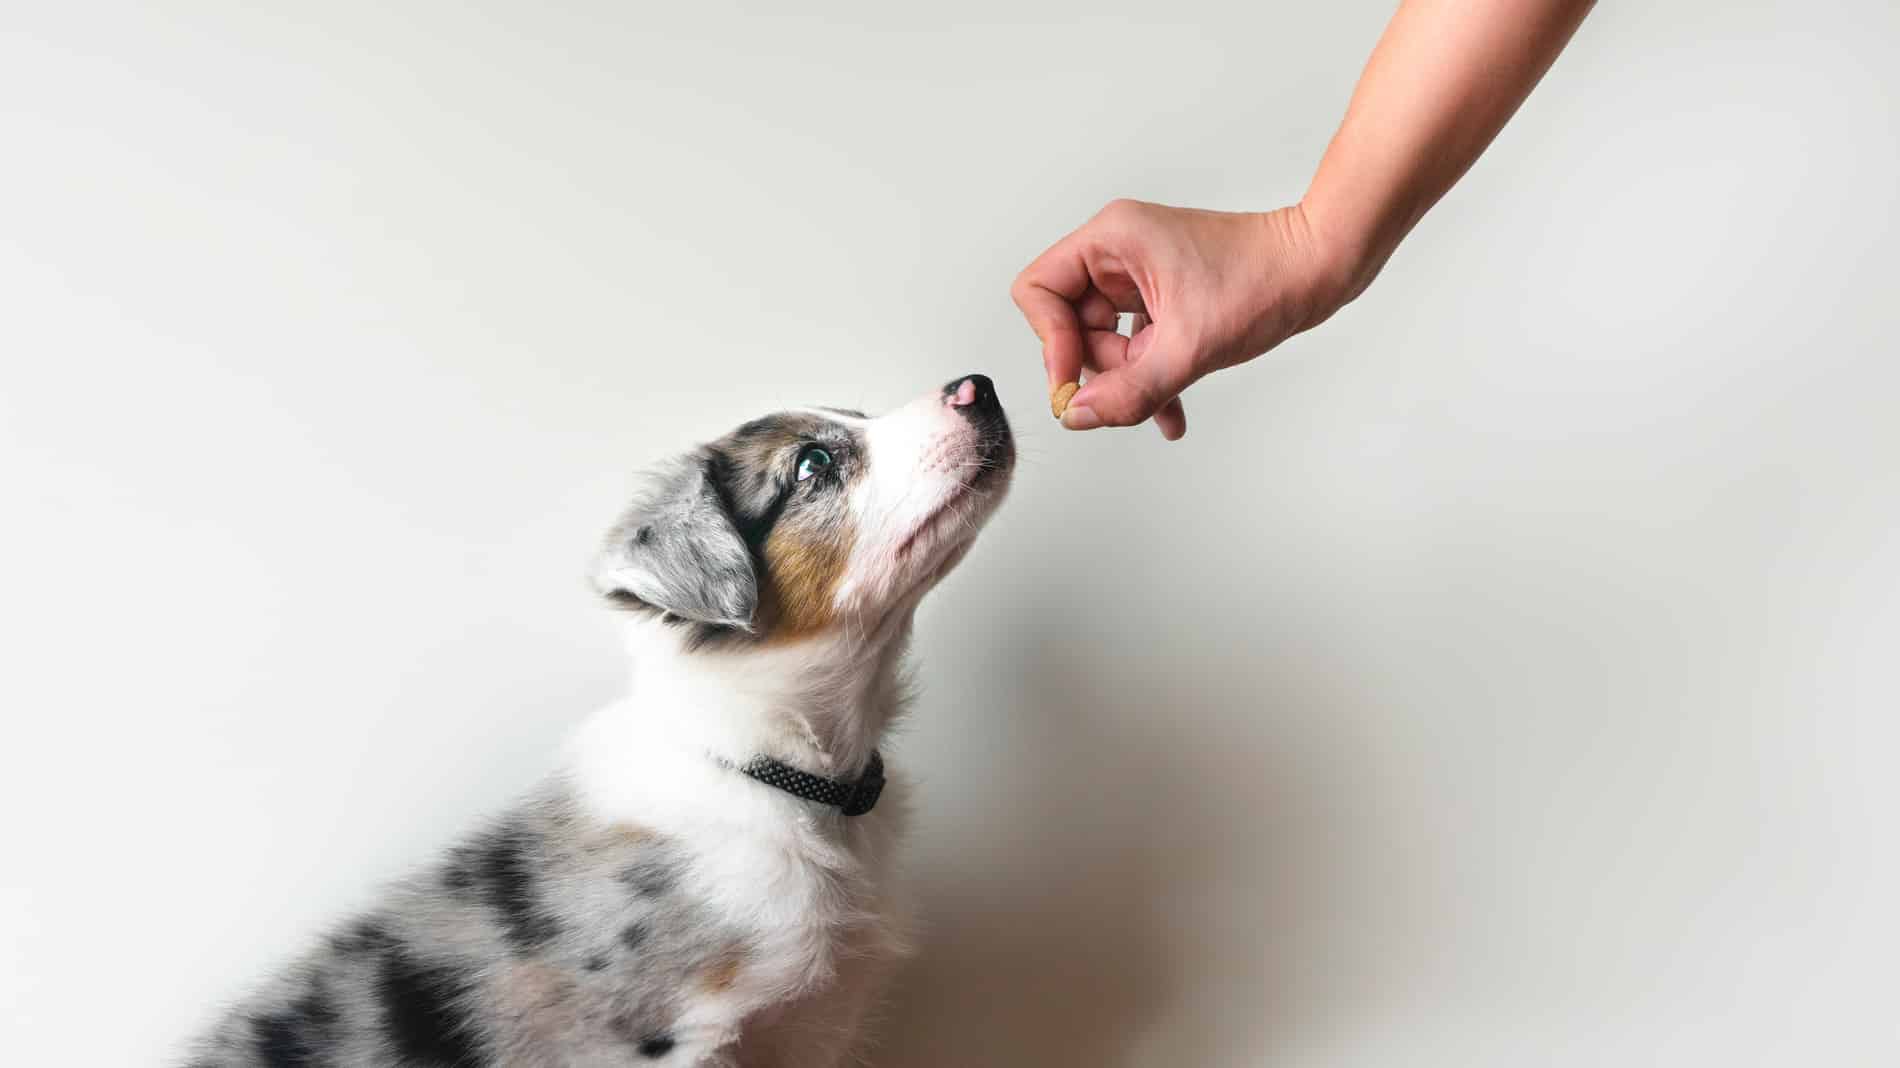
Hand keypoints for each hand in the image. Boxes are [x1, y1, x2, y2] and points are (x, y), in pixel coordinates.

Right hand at [1011, 199, 1349, 439]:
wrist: (1321, 268)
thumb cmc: (1264, 281)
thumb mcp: (1189, 347)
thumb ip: (1129, 389)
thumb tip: (1077, 416)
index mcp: (1112, 239)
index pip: (1040, 290)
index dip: (1050, 342)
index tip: (1075, 385)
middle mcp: (1118, 251)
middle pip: (1070, 323)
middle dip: (1103, 367)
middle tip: (1139, 388)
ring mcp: (1140, 275)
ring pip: (1105, 341)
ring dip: (1131, 380)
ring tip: (1169, 400)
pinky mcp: (1163, 296)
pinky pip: (1136, 344)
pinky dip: (1150, 376)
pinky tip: (1172, 414)